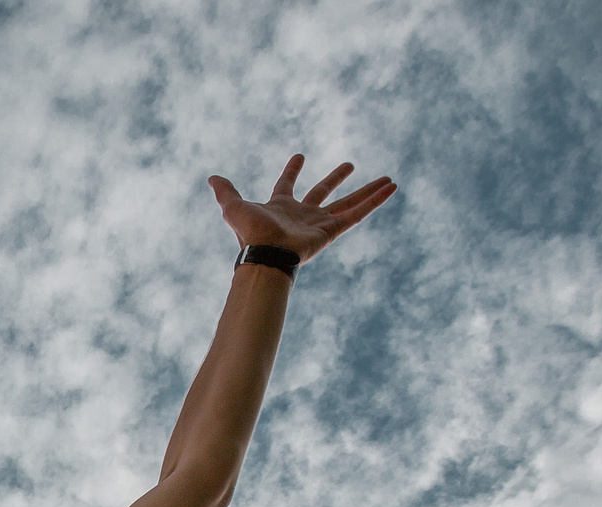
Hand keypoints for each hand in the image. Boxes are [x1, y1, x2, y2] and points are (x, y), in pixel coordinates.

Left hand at [206, 154, 394, 262]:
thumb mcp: (234, 207)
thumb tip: (211, 177)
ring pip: (349, 203)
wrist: (266, 254)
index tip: (299, 156)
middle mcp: (302, 215)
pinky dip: (375, 201)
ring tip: (388, 179)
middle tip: (349, 165)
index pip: (287, 184)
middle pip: (323, 192)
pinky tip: (391, 188)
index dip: (292, 170)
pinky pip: (358, 213)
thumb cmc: (249, 233)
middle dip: (335, 179)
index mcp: (281, 206)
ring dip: (368, 191)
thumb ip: (226, 192)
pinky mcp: (333, 231)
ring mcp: (319, 223)